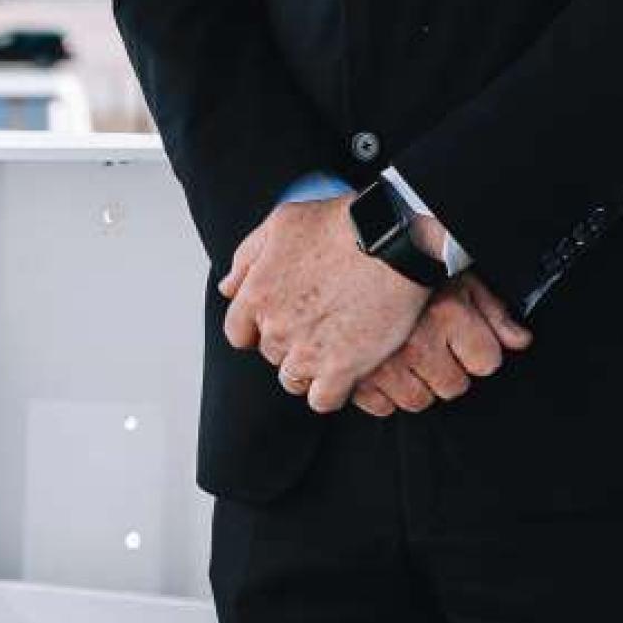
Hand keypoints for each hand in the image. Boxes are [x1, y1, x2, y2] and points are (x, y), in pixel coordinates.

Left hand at [219, 196, 430, 414]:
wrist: (394, 240)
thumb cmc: (342, 224)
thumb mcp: (283, 222)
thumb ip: (247, 256)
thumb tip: (228, 287)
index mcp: (257, 294)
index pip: (238, 332)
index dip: (259, 327)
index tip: (283, 319)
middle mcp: (276, 327)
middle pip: (271, 354)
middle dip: (291, 341)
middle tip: (321, 322)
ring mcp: (307, 353)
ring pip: (294, 380)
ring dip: (310, 368)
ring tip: (336, 344)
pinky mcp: (341, 370)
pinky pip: (323, 400)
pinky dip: (333, 390)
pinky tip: (347, 369)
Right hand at [350, 270, 531, 416]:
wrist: (356, 248)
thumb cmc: (408, 259)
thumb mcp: (460, 276)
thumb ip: (494, 312)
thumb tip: (520, 341)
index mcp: (447, 314)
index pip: (487, 362)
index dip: (479, 349)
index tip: (465, 337)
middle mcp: (417, 343)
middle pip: (453, 386)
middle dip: (447, 368)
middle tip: (433, 342)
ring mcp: (382, 363)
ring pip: (418, 400)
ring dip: (416, 382)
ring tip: (407, 350)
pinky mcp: (353, 377)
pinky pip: (380, 406)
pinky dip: (382, 391)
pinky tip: (383, 364)